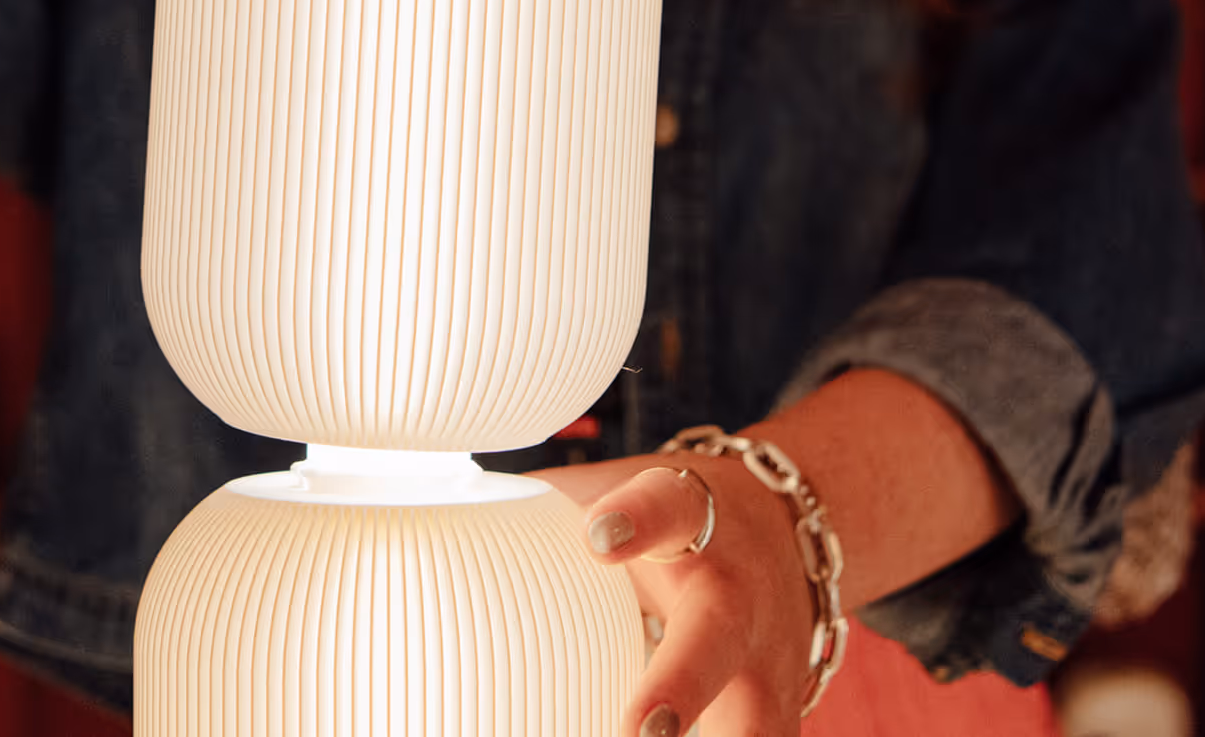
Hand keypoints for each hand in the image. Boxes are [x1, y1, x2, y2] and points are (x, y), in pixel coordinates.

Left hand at [533, 453, 819, 736]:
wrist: (786, 528)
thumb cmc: (666, 518)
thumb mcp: (613, 492)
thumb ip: (532, 510)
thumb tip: (417, 517)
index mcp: (688, 521)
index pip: (666, 507)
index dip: (637, 521)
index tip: (600, 536)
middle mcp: (734, 597)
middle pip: (714, 640)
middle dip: (680, 686)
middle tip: (645, 732)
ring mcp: (767, 664)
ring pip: (760, 726)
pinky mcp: (782, 712)